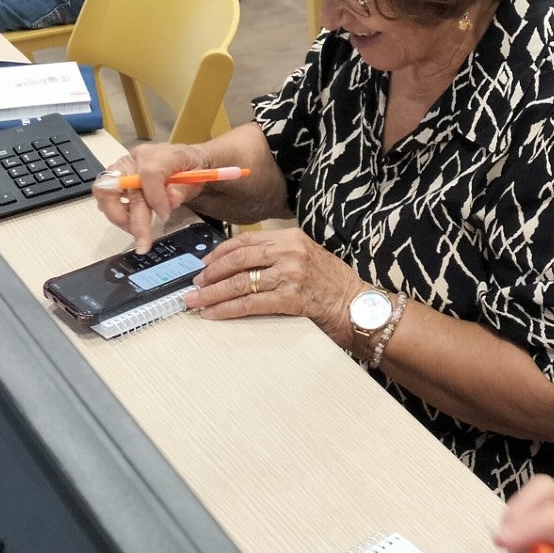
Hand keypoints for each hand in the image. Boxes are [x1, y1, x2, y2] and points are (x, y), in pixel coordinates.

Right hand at [93, 140, 228, 251]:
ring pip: (105, 190)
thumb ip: (184, 189)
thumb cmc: (191, 167)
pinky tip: (132, 221)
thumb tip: (171, 201)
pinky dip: (116, 212)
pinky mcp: (116, 177)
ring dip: (119, 217)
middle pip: (124, 186)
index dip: (155, 197)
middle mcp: (136, 158)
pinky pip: (105, 195)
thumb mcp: (197, 177)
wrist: (185, 158)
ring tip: (137, 232)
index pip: (150, 174)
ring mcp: (124, 166)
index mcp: (160, 154)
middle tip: (143, 243)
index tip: (164, 215)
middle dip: (133, 220)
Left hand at [187, 227, 366, 347]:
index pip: (246, 240)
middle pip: (238, 259)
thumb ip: (280, 255)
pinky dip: (228, 309)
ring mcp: (290, 274)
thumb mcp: (308, 257)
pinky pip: (250, 303)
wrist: (359, 306)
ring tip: (196, 301)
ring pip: (240, 281)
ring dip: (213, 293)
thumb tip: (243, 265)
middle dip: (211, 273)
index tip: (205, 264)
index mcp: (291, 238)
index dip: (220, 252)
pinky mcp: (290, 298)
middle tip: (194, 285)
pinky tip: (214, 314)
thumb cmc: (335, 285)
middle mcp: (289, 251)